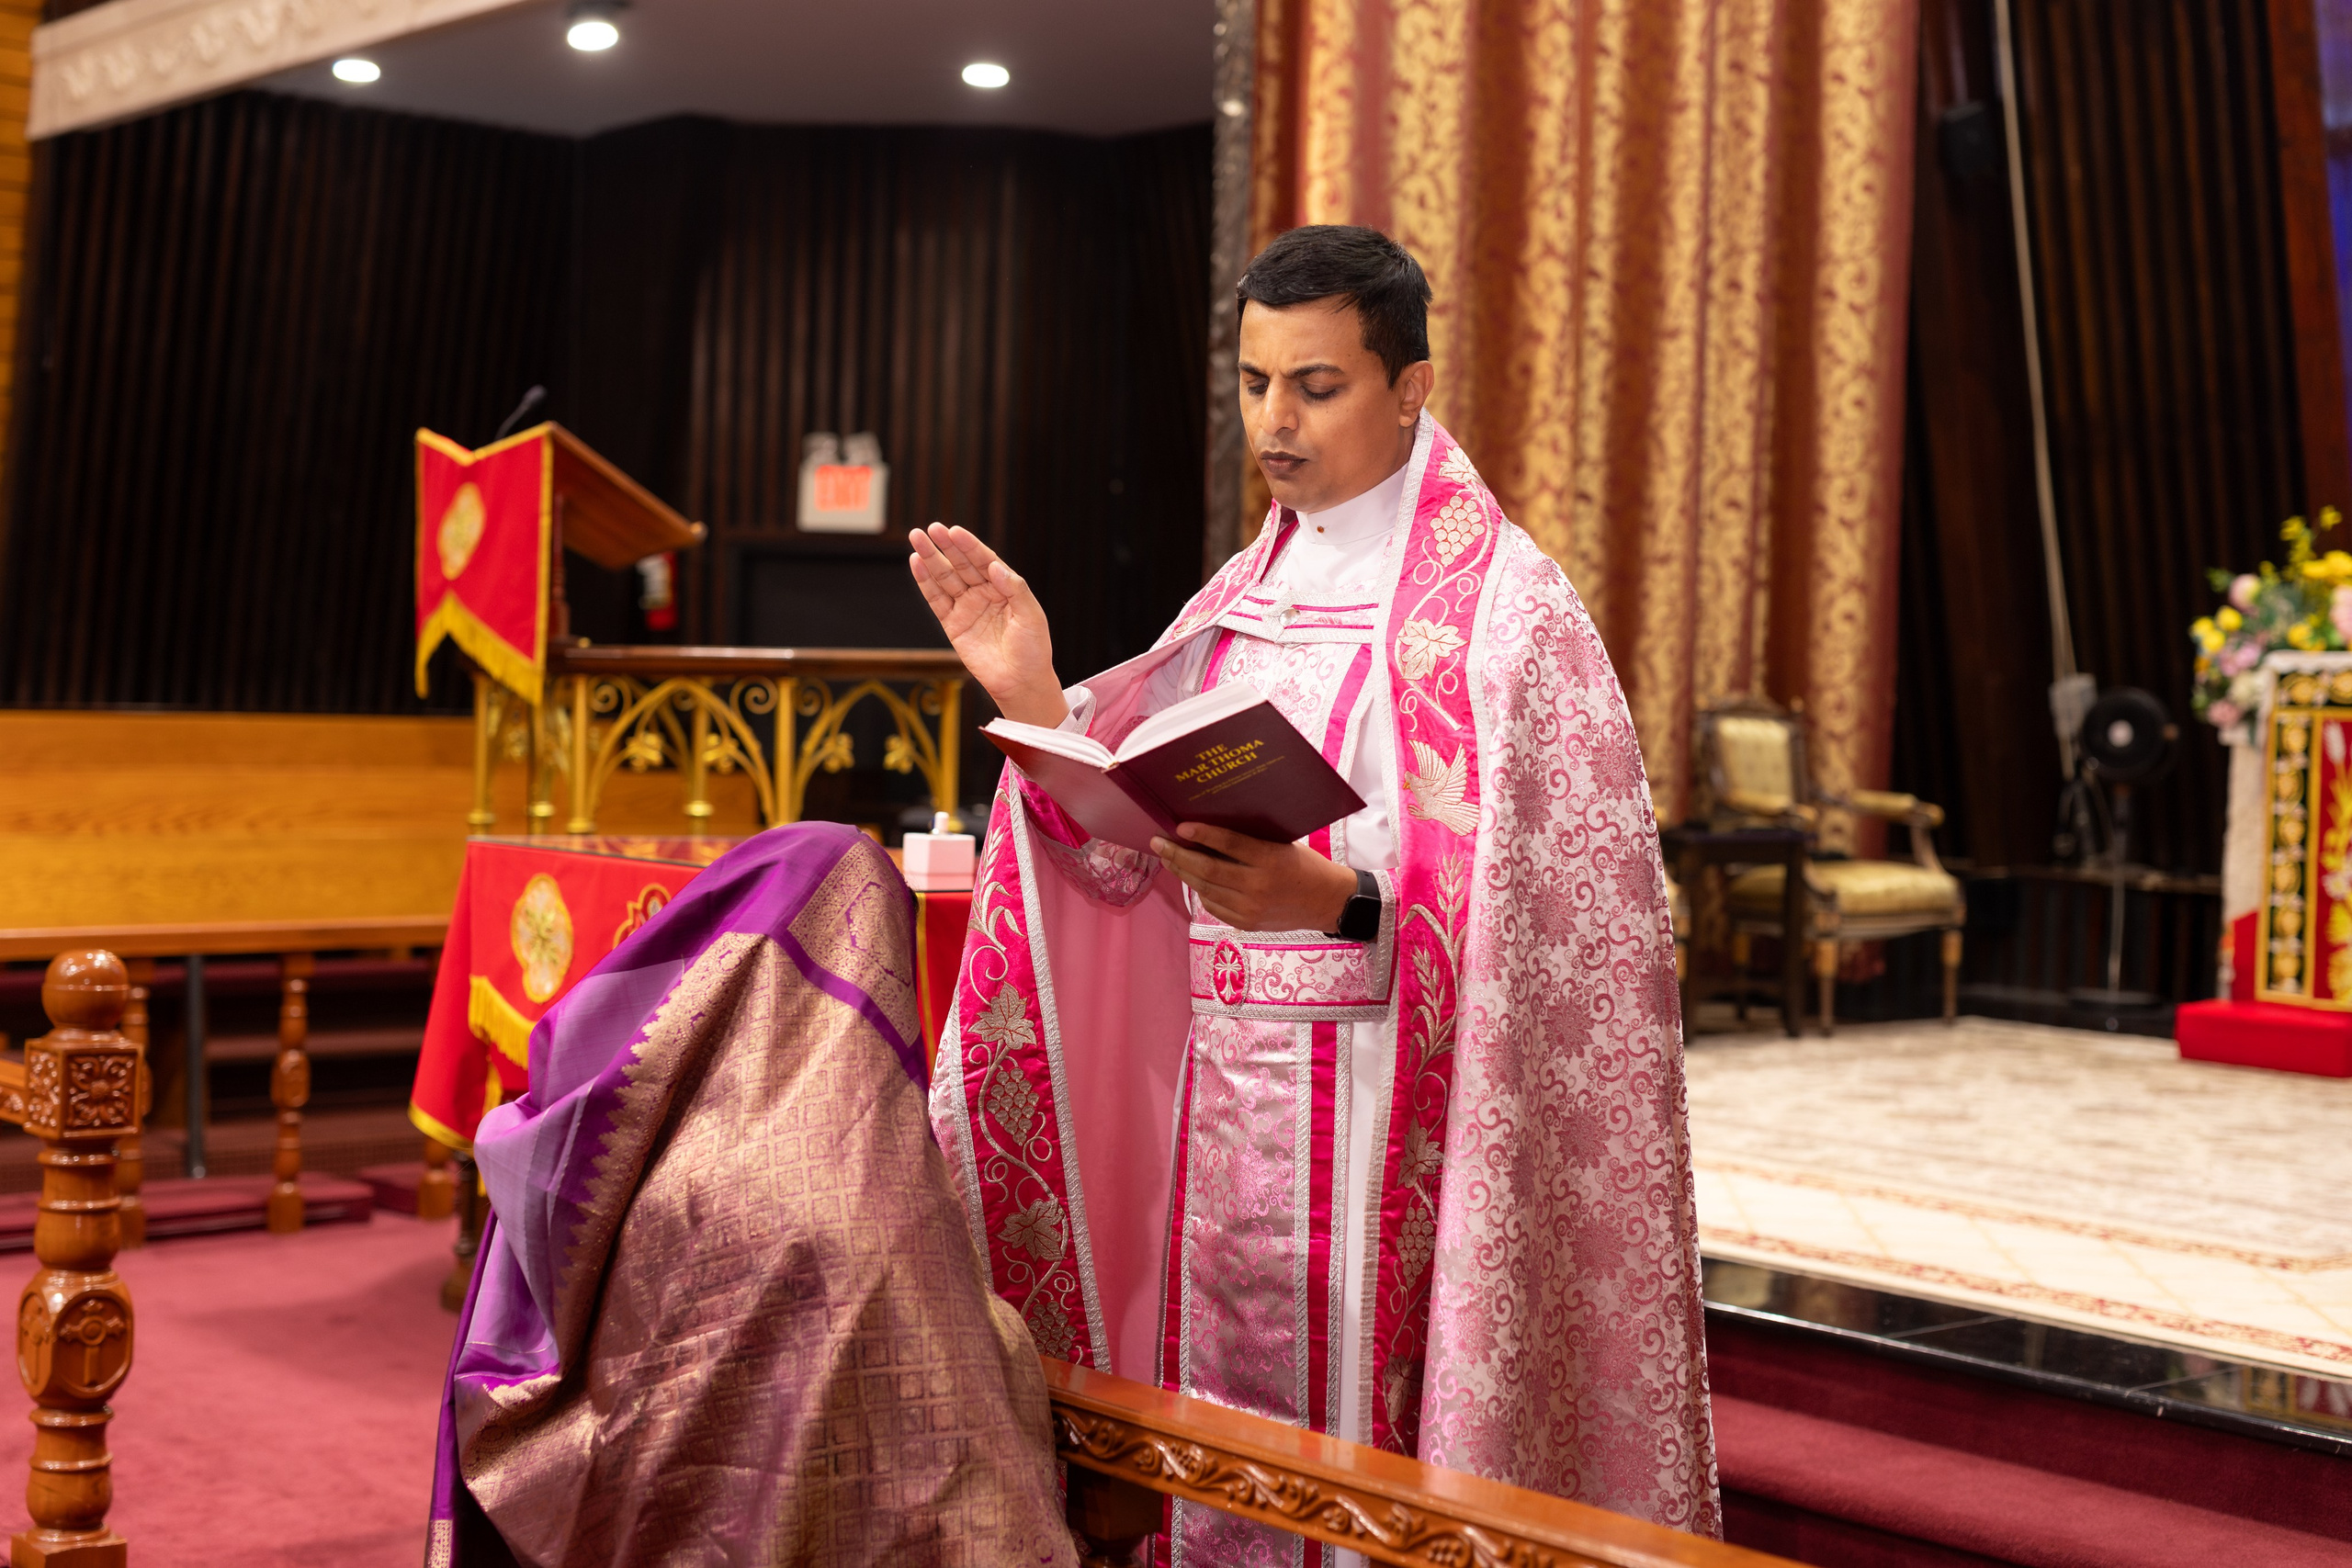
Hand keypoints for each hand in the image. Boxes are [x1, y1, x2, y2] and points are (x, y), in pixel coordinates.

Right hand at [908, 524, 1066, 726]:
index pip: (984, 560)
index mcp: (1005, 588)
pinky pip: (936, 600)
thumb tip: (995, 567)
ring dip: (930, 559)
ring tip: (916, 539)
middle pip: (961, 565)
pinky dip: (925, 583)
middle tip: (930, 529)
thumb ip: (1015, 589)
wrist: (1021, 682)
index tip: (954, 531)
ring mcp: (967, 608)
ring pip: (945, 578)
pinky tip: (916, 564)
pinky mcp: (953, 624)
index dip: (969, 546)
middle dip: (945, 547)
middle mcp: (984, 594)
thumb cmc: (1033, 650)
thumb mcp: (1032, 616)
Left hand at [1150, 823, 1359, 932]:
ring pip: (1205, 888)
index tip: (1180, 826)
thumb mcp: (1282, 846)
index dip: (1202, 834)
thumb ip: (1250, 841)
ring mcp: (1250, 909)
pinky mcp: (1246, 923)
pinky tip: (1191, 878)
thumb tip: (1209, 830)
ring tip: (1167, 858)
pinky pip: (1213, 905)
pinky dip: (1199, 890)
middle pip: (1207, 869)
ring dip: (1182, 872)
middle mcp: (1257, 886)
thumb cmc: (1304, 865)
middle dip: (1178, 855)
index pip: (1229, 844)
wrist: (1327, 902)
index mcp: (1270, 860)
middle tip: (1158, 842)